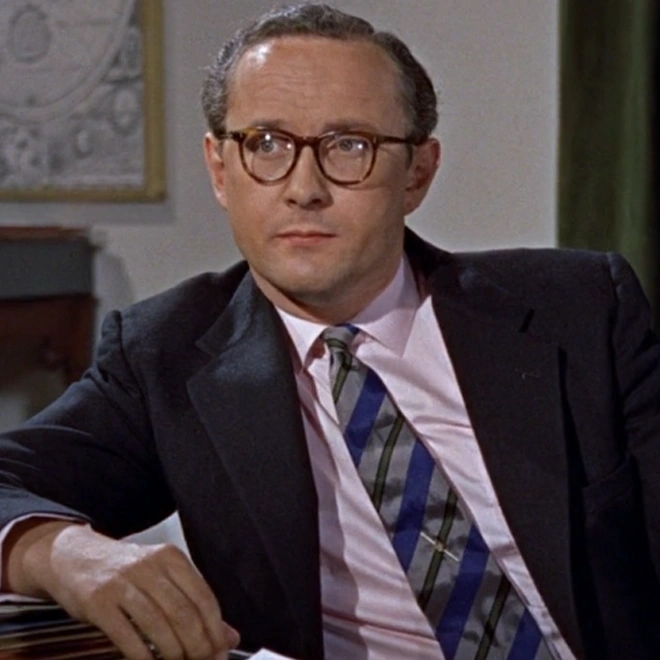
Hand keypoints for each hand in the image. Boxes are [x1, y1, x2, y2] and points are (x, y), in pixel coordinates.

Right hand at [13, 521, 239, 659]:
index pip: (203, 597)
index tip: (220, 651)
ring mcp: (122, 583)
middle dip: (197, 646)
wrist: (74, 557)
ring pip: (158, 625)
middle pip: (183, 613)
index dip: (215, 629)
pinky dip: (143, 656)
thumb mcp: (162, 577)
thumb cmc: (125, 571)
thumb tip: (229, 637)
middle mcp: (149, 566)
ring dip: (173, 654)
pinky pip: (127, 635)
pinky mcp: (99, 602)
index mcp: (171, 558)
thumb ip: (194, 604)